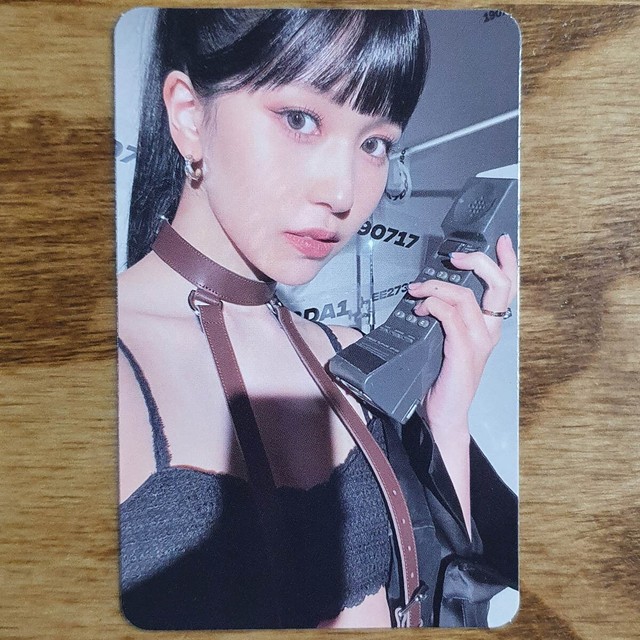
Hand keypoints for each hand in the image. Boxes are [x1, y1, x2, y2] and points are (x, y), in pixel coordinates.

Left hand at [407, 234, 516, 434]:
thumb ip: (447, 318)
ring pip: (465, 298)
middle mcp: (490, 333)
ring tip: (417, 290)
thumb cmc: (443, 376)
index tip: (502, 240)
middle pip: (498, 286)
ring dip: (436, 287)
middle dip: (478, 262)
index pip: (506, 290)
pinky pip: (450, 317)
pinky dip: (433, 306)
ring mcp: (478, 343)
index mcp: (489, 328)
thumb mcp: (448, 341)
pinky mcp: (462, 352)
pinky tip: (421, 309)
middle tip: (454, 257)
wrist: (443, 413)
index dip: (507, 262)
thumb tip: (429, 292)